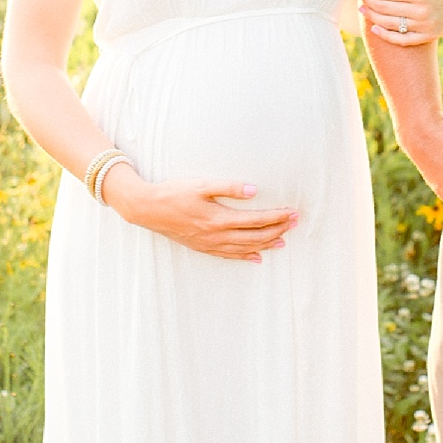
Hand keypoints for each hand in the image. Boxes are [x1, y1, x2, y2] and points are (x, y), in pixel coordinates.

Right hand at [100, 167, 297, 262]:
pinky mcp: (202, 247)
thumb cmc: (174, 193)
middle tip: (295, 223)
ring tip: (283, 241)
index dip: (277, 217)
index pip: (256, 220)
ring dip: (265, 245)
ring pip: (244, 248)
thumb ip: (228, 187)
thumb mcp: (201, 185)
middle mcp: (216, 235)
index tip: (292, 212)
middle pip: (254, 236)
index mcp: (219, 218)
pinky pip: (229, 256)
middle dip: (277, 230)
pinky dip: (245, 257)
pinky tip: (256, 258)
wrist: (147, 209)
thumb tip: (254, 190)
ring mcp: (209, 244)